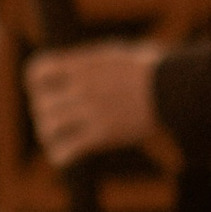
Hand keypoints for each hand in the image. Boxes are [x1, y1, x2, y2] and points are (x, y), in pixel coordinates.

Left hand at [24, 42, 162, 165]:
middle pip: (40, 103)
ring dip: (48, 134)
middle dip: (43, 112)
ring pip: (48, 127)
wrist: (175, 89)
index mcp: (83, 64)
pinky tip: (64, 156)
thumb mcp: (113, 55)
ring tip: (55, 138)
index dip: (35, 82)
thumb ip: (86, 64)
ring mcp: (92, 110)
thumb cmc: (151, 70)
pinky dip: (59, 155)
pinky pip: (65, 150)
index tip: (44, 89)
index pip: (37, 71)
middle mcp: (83, 86)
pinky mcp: (102, 135)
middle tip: (52, 117)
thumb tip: (66, 68)